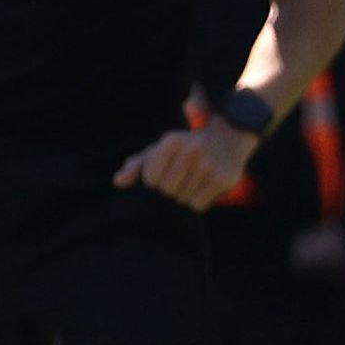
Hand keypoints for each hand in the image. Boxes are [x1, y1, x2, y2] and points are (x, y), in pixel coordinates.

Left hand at [114, 120, 259, 209]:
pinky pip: (198, 206)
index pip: (151, 179)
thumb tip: (118, 182)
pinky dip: (197, 202)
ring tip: (192, 180)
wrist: (226, 139)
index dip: (154, 181)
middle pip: (167, 191)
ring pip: (182, 199)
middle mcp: (192, 150)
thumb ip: (136, 166)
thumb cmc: (183, 148)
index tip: (163, 173)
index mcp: (171, 141)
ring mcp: (209, 165)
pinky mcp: (223, 179)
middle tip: (179, 179)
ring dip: (183, 196)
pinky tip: (202, 187)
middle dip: (169, 190)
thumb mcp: (158, 150)